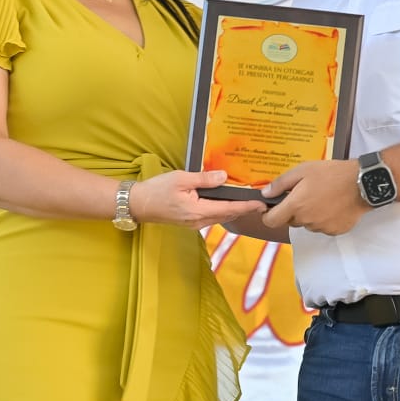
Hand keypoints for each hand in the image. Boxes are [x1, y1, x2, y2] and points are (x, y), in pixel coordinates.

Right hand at [133, 170, 266, 229]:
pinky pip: (211, 216)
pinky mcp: (190, 221)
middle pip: (227, 215)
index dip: (246, 206)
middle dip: (244, 209)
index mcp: (198, 211)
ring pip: (220, 217)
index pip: (229, 208)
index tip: (261, 204)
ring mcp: (194, 223)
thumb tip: (223, 177)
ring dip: (234, 210)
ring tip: (247, 202)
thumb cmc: (157, 190)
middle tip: (260, 202)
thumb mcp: (181, 179)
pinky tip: (226, 202)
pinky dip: (222, 210)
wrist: (138, 204)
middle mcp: (199, 221)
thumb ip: (204, 179)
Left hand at [259, 159, 369, 235]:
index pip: (271, 221)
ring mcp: (321, 228)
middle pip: (291, 221)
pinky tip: (332, 205)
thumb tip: (265, 194)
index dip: (269, 215)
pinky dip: (324, 219)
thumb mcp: (302, 170)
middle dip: (293, 210)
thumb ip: (280, 184)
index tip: (273, 208)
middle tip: (305, 194)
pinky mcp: (334, 231)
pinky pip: (323, 227)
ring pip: (307, 224)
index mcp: (295, 206)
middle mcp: (306, 220)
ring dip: (309, 215)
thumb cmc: (331, 174)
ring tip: (322, 197)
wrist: (361, 183)